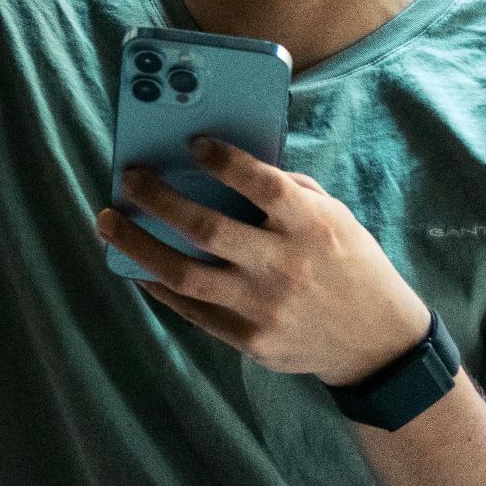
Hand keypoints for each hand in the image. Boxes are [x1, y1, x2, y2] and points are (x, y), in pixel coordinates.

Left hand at [97, 136, 430, 386]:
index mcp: (312, 226)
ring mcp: (264, 307)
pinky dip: (157, 285)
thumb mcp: (335, 217)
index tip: (192, 143)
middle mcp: (285, 266)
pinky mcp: (250, 340)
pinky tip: (137, 264)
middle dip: (158, 200)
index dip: (225, 162)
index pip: (263, 186)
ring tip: (109, 222)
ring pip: (184, 275)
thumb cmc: (348, 264)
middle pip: (207, 230)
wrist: (375, 343)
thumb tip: (224, 165)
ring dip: (137, 245)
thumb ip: (288, 192)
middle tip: (129, 180)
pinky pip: (191, 310)